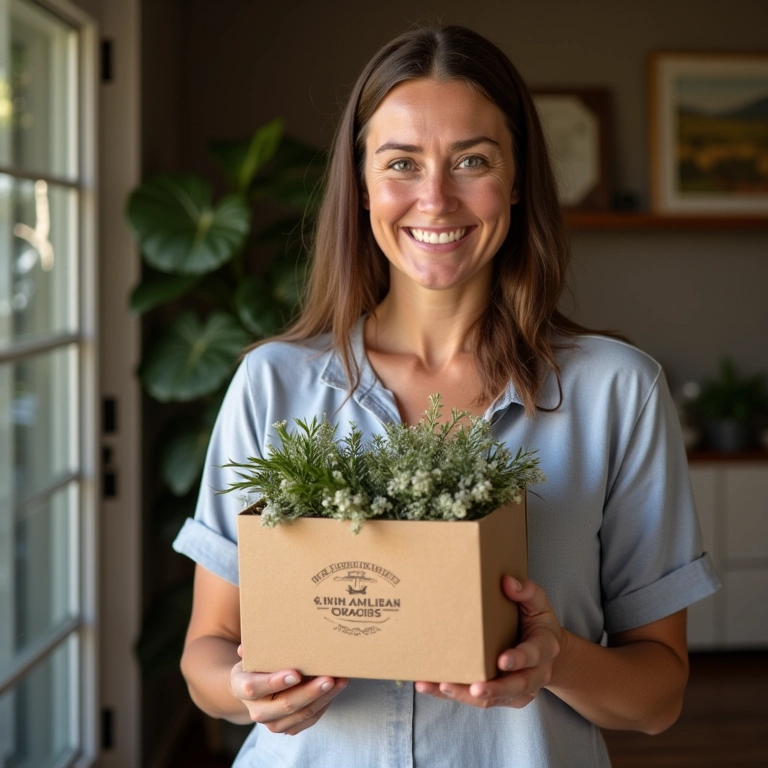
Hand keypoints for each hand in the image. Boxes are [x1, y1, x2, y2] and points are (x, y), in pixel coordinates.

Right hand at [230, 645, 348, 734]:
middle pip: (285, 705)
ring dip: (323, 698)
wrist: (253, 687)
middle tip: (329, 678)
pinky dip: (324, 704)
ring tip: (340, 681)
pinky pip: (309, 719)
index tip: (296, 673)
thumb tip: (247, 646)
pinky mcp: (287, 728)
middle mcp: (256, 711)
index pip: (255, 688)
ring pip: (302, 714)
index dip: (275, 682)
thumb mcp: (251, 654)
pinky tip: (336, 690)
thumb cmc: (255, 664)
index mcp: (241, 688)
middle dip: (310, 692)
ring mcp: (272, 723)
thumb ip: (252, 649)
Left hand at [415, 576, 561, 708]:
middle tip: (475, 687)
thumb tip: (507, 582)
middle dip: (494, 689)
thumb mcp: (538, 602)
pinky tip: (433, 687)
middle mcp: (535, 674)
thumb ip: (527, 591)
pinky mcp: (502, 696)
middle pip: (516, 687)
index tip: (502, 661)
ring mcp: (518, 689)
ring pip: (494, 699)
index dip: (519, 659)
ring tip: (442, 687)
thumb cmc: (538, 621)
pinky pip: (480, 700)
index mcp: (545, 648)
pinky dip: (457, 695)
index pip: (534, 655)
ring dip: (467, 695)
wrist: (545, 649)